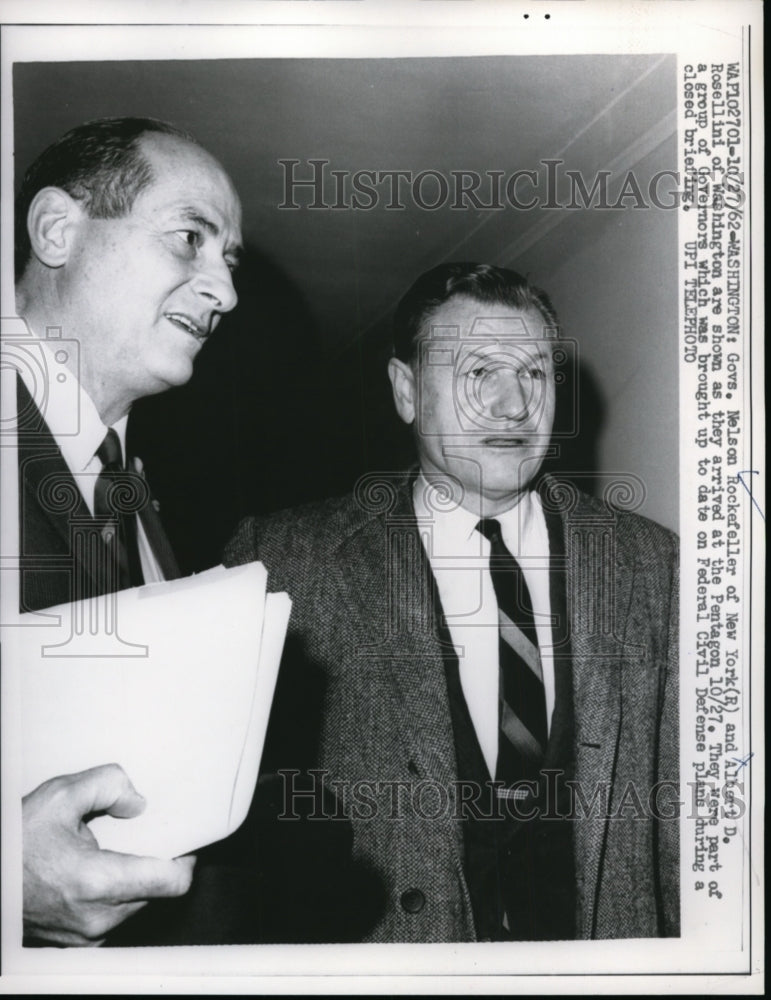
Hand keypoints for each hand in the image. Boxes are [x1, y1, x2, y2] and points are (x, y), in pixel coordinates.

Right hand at [23, 763, 195, 945]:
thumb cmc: (14, 843)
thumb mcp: (58, 796)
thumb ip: (108, 785)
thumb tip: (137, 802)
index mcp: (97, 883)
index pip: (172, 881)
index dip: (186, 858)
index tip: (185, 839)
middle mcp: (96, 918)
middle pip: (155, 890)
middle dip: (153, 861)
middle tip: (141, 835)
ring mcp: (85, 936)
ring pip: (135, 904)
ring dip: (131, 877)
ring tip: (108, 850)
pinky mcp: (75, 942)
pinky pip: (112, 916)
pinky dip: (112, 893)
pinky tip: (95, 868)